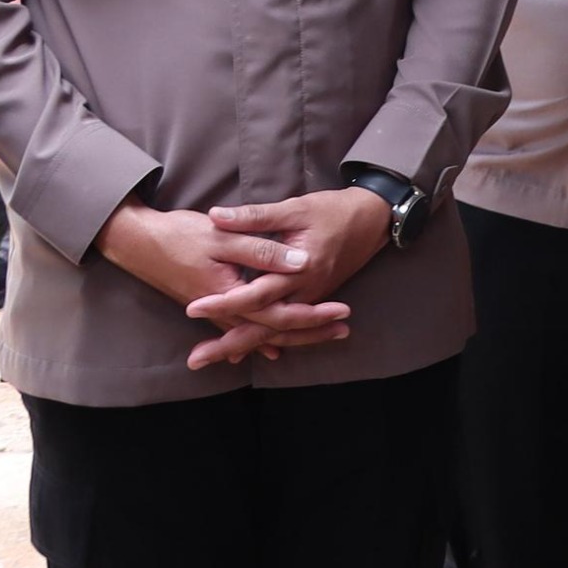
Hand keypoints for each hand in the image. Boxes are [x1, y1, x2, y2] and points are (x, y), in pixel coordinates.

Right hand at [96, 202, 353, 370]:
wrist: (135, 241)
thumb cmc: (179, 234)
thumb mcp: (223, 236)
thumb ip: (262, 250)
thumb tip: (300, 263)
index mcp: (229, 294)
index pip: (278, 314)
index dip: (312, 315)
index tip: (342, 312)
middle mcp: (222, 310)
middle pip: (272, 331)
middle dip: (309, 332)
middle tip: (343, 329)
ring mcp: (214, 311)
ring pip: (257, 333)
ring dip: (290, 335)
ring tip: (323, 335)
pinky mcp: (208, 306)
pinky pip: (240, 328)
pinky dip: (260, 336)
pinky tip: (273, 346)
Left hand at [199, 187, 388, 368]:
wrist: (373, 219)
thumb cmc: (333, 211)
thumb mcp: (295, 208)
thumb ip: (255, 216)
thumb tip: (215, 216)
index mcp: (300, 269)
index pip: (257, 294)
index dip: (225, 302)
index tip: (194, 308)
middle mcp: (306, 291)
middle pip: (265, 326)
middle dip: (230, 343)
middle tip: (195, 359)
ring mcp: (311, 298)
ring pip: (276, 331)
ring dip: (244, 346)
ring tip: (211, 358)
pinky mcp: (312, 298)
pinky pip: (286, 326)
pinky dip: (265, 340)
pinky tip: (244, 348)